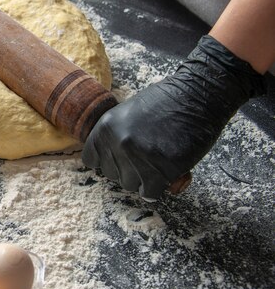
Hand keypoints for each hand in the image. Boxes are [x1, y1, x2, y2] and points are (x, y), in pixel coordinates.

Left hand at [83, 36, 265, 199]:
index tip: (119, 158)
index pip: (91, 160)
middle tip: (145, 158)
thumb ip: (115, 135)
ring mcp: (139, 158)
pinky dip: (157, 188)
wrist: (198, 95)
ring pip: (130, 185)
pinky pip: (150, 192)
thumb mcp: (127, 113)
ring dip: (143, 179)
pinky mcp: (161, 170)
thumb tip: (111, 158)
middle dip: (127, 169)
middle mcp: (117, 143)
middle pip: (111, 175)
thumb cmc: (165, 101)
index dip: (107, 160)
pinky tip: (164, 176)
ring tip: (156, 163)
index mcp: (105, 127)